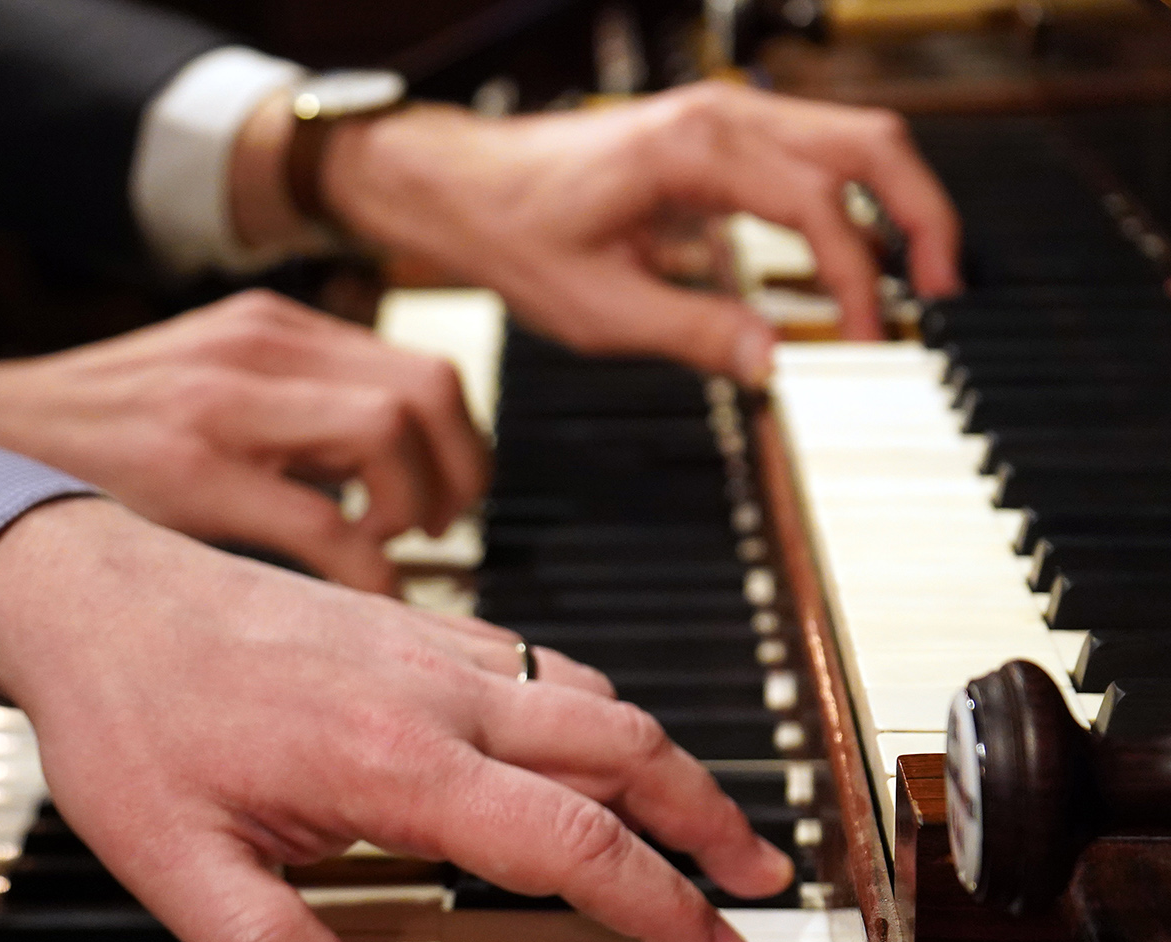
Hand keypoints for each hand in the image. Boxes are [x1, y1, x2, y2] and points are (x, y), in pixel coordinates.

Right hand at [0, 290, 488, 594]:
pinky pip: (325, 522)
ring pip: (390, 435)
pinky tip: (351, 594)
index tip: (442, 499)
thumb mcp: (204, 387)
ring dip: (413, 510)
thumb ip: (288, 407)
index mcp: (270, 328)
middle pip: (428, 390)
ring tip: (384, 551)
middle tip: (431, 531)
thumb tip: (384, 468)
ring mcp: (226, 403)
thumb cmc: (95, 436)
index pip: (424, 366)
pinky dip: (364, 568)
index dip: (458, 444)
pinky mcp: (192, 470)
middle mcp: (259, 348)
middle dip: (458, 475)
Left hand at [0, 498, 792, 941]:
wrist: (90, 592)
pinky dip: (591, 707)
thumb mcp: (172, 857)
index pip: (568, 840)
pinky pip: (533, 661)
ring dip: (660, 758)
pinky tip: (583, 742)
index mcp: (392, 759)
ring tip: (699, 819)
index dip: (657, 904)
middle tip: (759, 880)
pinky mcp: (407, 623)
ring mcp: (426, 646)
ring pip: (588, 694)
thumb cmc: (127, 716)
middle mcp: (433, 691)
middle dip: (707, 816)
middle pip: (621, 745)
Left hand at [236, 81, 961, 384]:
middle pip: (869, 142)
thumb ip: (695, 333)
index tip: (863, 341)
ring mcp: (722, 118)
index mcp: (693, 149)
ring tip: (922, 277)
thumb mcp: (598, 307)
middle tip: (945, 291)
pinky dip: (854, 195)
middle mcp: (719, 116)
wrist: (460, 186)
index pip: (818, 206)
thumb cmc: (511, 231)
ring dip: (897, 200)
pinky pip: (813, 151)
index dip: (856, 279)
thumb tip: (775, 362)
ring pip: (851, 137)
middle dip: (922, 214)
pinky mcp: (716, 136)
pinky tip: (859, 252)